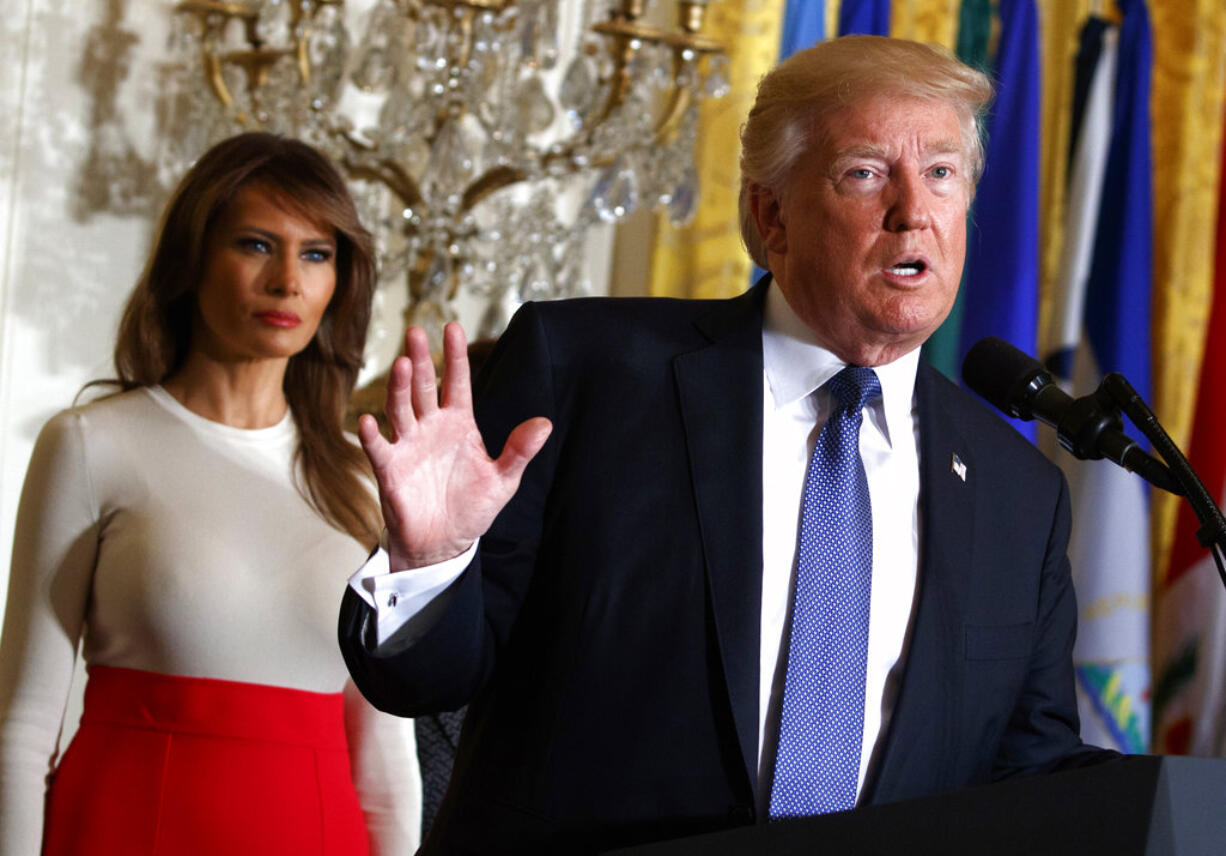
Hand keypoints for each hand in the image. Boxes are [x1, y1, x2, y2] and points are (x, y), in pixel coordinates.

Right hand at [358, 322, 551, 569]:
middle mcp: (431, 428)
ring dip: (400, 388)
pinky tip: (371, 421)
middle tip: (416, 331)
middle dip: (422, 360)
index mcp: (459, 424)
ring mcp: (409, 446)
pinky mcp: (391, 471)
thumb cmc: (472, 507)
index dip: (455, 356)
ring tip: (403, 365)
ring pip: (402, 410)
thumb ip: (520, 450)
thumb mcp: (504, 479)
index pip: (458, 382)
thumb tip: (545, 423)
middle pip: (424, 387)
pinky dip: (373, 436)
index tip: (452, 327)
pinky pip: (379, 449)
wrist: (445, 544)